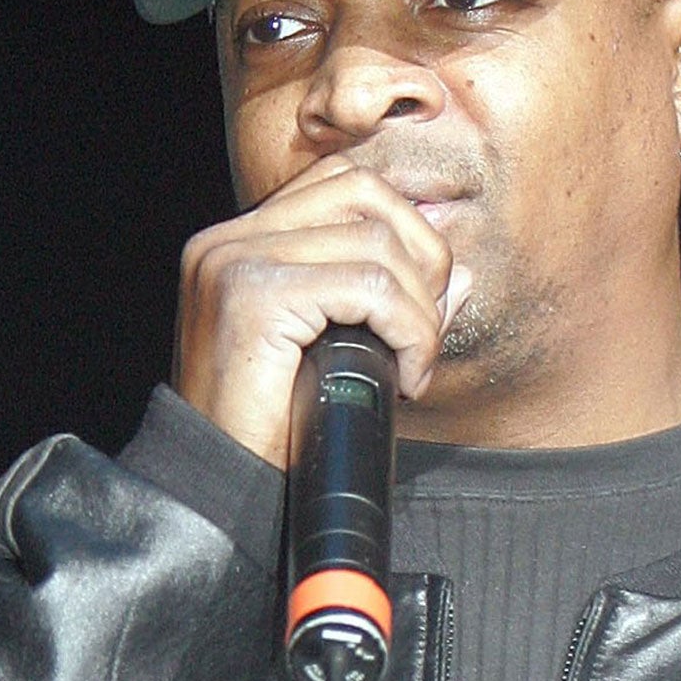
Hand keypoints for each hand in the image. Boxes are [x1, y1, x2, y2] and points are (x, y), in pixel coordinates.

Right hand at [175, 156, 464, 467]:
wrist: (219, 497)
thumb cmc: (275, 433)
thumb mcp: (338, 355)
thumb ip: (391, 306)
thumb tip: (462, 274)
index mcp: (239, 243)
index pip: (343, 184)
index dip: (404, 232)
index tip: (419, 307)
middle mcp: (228, 240)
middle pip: (364, 193)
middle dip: (422, 259)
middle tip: (423, 335)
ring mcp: (234, 261)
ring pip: (376, 242)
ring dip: (419, 311)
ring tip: (411, 367)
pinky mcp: (251, 295)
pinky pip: (369, 287)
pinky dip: (409, 331)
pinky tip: (403, 378)